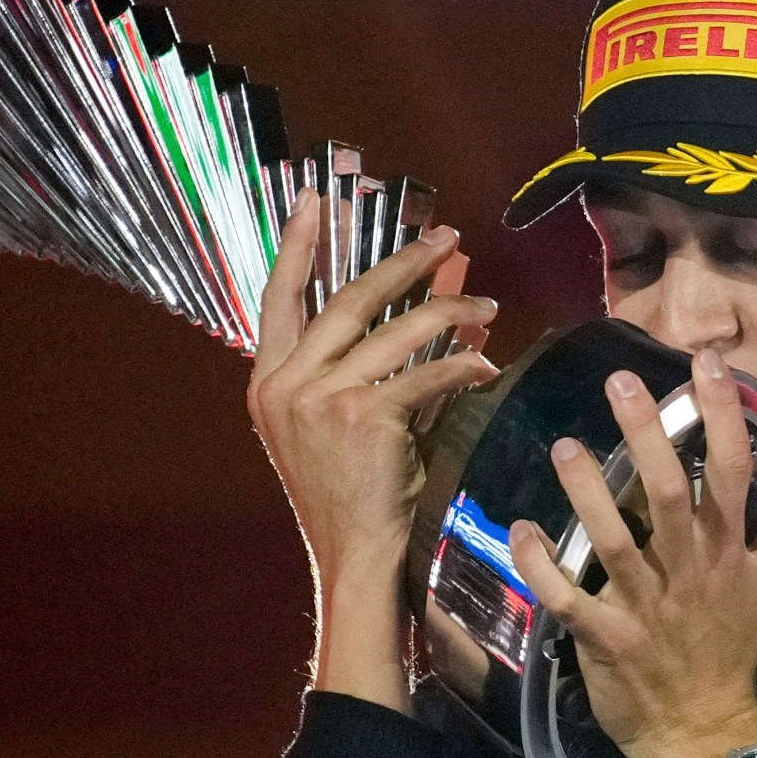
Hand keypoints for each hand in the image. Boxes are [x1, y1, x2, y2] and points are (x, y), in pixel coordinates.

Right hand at [247, 190, 499, 706]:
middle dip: (405, 264)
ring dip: (451, 312)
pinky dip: (461, 365)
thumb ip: (358, 371)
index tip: (314, 198)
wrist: (356, 559)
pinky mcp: (363, 417)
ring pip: (397, 330)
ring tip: (487, 305)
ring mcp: (319, 399)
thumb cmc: (353, 497)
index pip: (279, 297)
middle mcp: (285, 384)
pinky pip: (424, 373)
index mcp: (268, 382)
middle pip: (351, 299)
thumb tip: (416, 318)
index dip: (298, 245)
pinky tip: (485, 363)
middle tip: (446, 240)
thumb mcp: (333, 427)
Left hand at [508, 349, 756, 757]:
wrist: (705, 725)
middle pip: (671, 493)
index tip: (707, 364)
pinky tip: (521, 529)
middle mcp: (689, 569)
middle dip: (647, 436)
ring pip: (616, 541)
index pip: (734, 471)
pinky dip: (541, 566)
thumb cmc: (733, 642)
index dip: (723, 416)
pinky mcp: (607, 637)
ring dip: (587, 493)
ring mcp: (646, 605)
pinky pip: (568, 599)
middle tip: (620, 382)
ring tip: (565, 447)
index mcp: (729, 549)